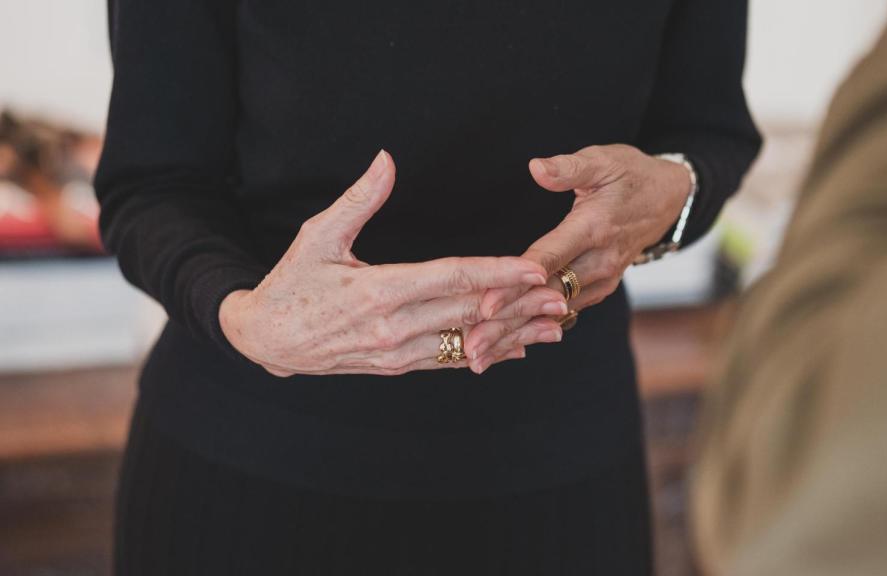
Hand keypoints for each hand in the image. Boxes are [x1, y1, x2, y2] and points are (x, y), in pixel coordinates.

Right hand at [219, 150, 568, 376]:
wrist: (266, 339)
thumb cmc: (291, 281)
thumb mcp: (317, 235)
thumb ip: (358, 200)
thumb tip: (386, 159)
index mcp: (378, 290)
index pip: (449, 278)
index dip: (495, 272)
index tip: (532, 266)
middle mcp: (393, 327)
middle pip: (468, 312)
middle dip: (517, 305)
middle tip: (561, 296)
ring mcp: (396, 353)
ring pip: (466, 342)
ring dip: (512, 335)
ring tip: (553, 328)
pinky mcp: (396, 367)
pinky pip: (449, 360)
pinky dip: (487, 354)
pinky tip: (517, 348)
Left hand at [464, 144, 692, 371]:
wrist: (669, 199)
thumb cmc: (629, 174)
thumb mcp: (602, 160)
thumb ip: (568, 167)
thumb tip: (536, 168)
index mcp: (594, 228)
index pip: (549, 260)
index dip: (517, 284)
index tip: (488, 305)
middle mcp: (600, 261)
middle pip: (546, 297)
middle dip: (507, 324)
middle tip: (473, 347)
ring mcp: (602, 279)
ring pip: (553, 312)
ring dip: (516, 335)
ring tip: (480, 358)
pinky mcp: (600, 288)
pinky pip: (564, 312)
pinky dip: (534, 330)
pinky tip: (504, 347)